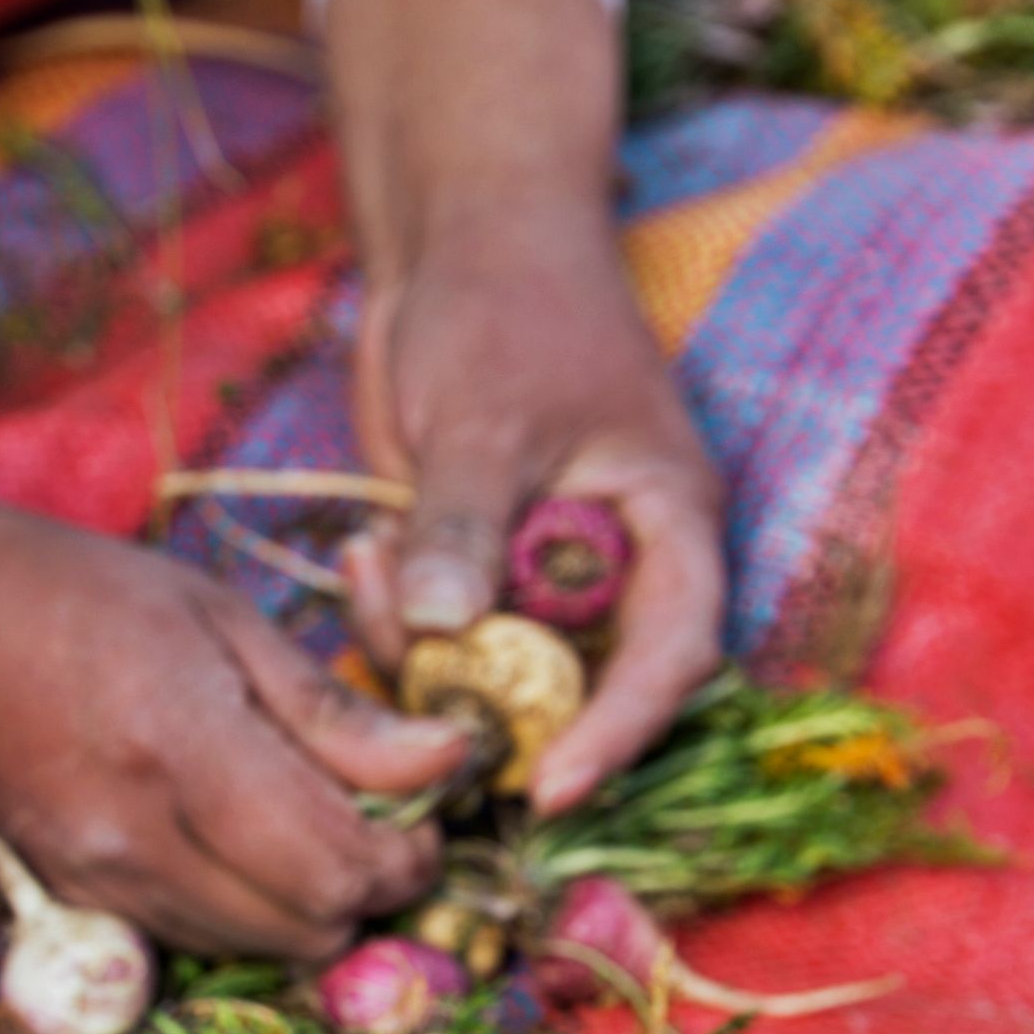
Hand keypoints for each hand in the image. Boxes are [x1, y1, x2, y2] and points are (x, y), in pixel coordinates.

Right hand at [0, 500, 457, 958]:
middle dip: (364, 891)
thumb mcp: (218, 616)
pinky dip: (237, 908)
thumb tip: (445, 763)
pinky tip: (233, 839)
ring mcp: (91, 879)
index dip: (405, 859)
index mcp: (180, 746)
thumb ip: (331, 708)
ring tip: (306, 826)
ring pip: (248, 947)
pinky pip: (188, 935)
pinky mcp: (66, 899)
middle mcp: (131, 836)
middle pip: (303, 929)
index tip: (424, 817)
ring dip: (302, 907)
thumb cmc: (71, 592)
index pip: (336, 865)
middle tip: (378, 824)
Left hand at [325, 0, 725, 811]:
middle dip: (498, 709)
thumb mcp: (486, 417)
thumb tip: (443, 628)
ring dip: (422, 653)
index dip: (621, 729)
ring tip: (373, 560)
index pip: (670, 654)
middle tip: (420, 710)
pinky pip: (434, 634)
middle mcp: (612, 566)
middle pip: (580, 685)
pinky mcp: (468, 568)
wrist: (456, 246)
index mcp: (666, 526)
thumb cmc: (506, 307)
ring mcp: (537, 571)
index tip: (554, 787)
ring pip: (492, 669)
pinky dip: (391, 618)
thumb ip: (466, 525)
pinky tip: (363, 548)